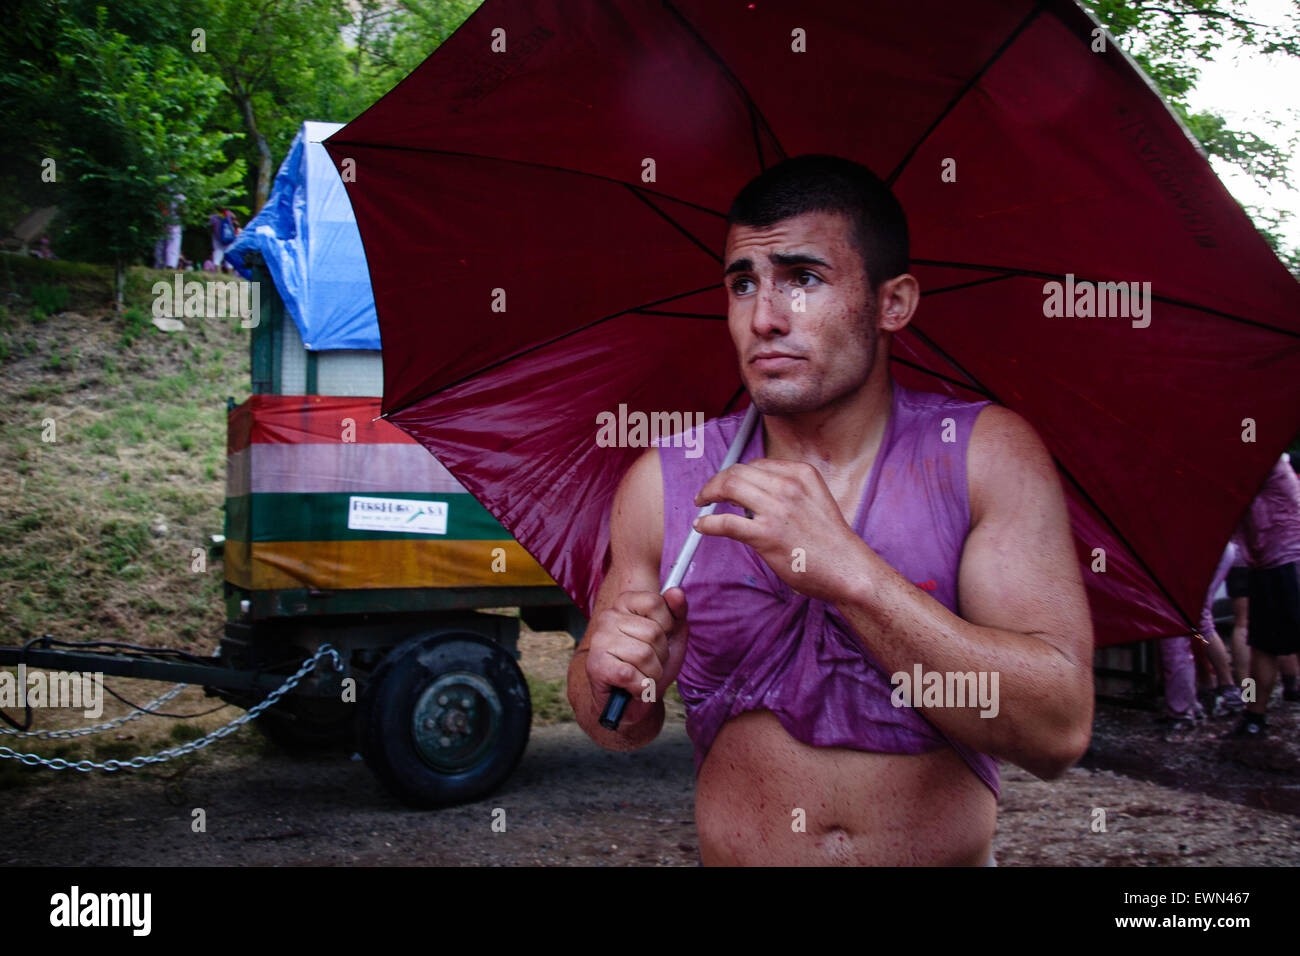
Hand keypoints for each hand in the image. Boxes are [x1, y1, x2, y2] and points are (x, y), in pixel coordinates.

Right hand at [585, 588, 688, 707]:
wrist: (634, 702)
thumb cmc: (651, 665)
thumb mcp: (672, 636)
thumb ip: (677, 612)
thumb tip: (676, 591)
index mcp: (625, 603)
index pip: (656, 602)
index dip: (667, 626)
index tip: (659, 639)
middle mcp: (608, 617)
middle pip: (654, 632)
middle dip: (660, 655)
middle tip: (648, 663)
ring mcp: (599, 641)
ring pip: (645, 655)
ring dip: (652, 674)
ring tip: (641, 675)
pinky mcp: (596, 666)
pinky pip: (631, 675)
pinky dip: (640, 688)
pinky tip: (632, 687)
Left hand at [693, 458, 862, 600]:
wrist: (848, 569)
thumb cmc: (831, 541)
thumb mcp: (816, 499)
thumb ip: (789, 490)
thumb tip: (753, 492)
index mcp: (802, 474)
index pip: (756, 464)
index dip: (735, 474)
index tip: (726, 485)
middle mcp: (788, 486)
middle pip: (737, 471)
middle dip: (716, 481)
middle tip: (707, 494)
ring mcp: (777, 510)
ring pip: (728, 487)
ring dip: (708, 494)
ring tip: (702, 504)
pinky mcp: (766, 535)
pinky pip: (725, 522)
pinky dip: (708, 522)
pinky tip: (702, 526)